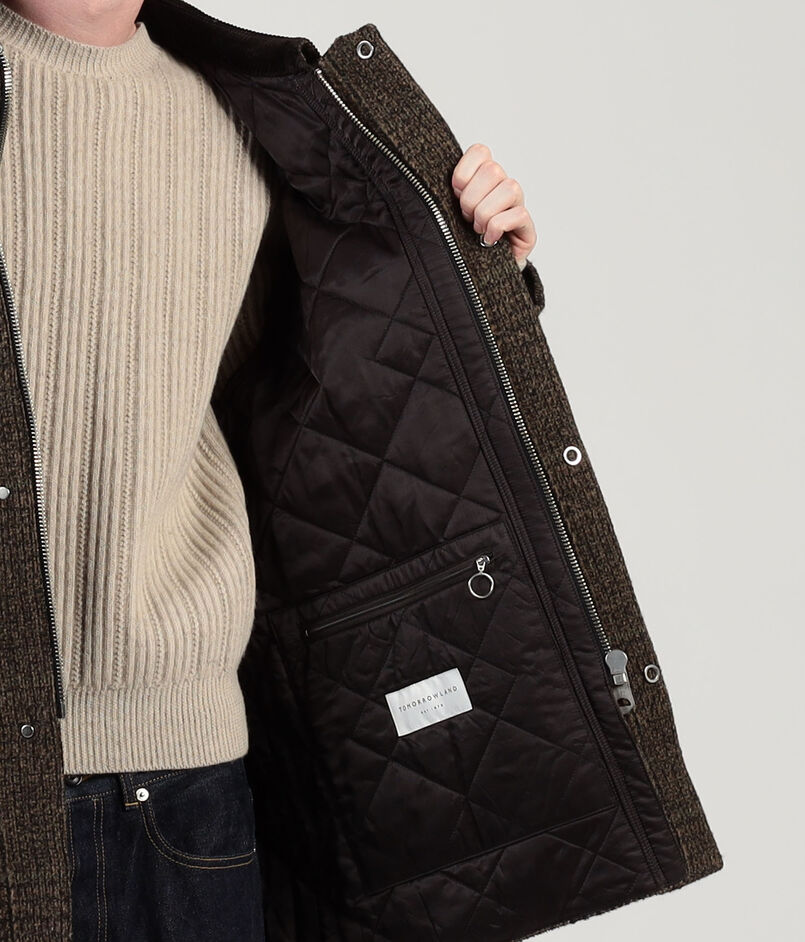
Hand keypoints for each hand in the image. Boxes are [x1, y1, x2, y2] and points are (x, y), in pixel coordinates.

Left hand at [451, 142, 536, 271]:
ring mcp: (518, 206)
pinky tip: (490, 239)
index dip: (463, 174)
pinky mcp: (527, 228)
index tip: (455, 195)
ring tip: (478, 229)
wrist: (475, 275)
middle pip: (493, 169)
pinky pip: (518, 215)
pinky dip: (498, 227)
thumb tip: (422, 182)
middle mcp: (504, 186)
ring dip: (485, 212)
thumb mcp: (446, 212)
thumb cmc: (460, 240)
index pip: (481, 151)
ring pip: (509, 188)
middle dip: (472, 198)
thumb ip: (442, 193)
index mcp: (484, 177)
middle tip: (466, 218)